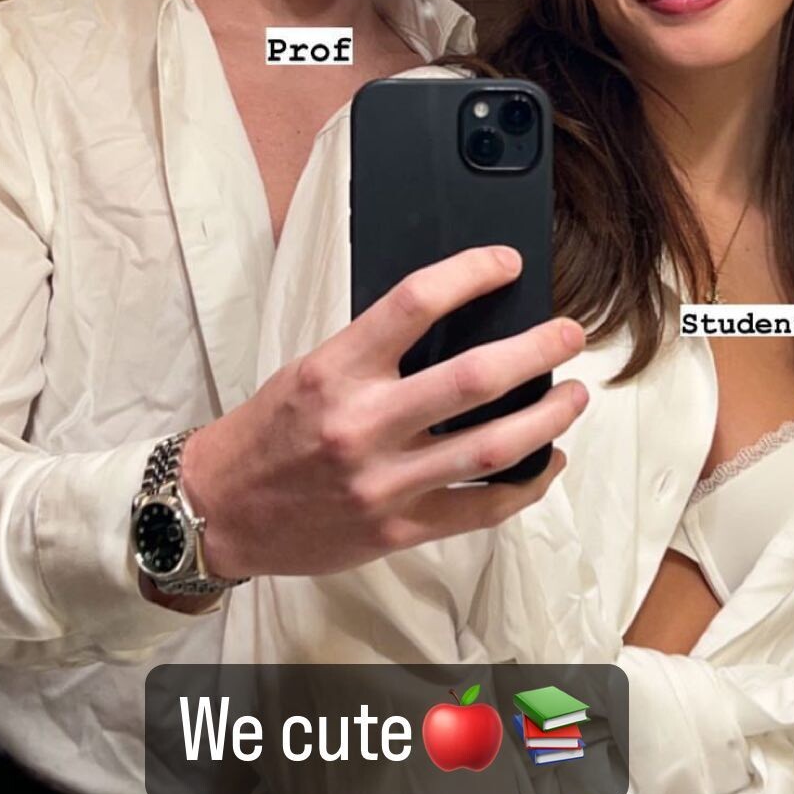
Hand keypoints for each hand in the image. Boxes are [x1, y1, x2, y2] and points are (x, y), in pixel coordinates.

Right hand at [178, 245, 586, 581]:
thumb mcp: (311, 370)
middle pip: (475, 378)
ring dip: (548, 418)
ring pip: (493, 447)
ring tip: (574, 397)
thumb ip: (377, 352)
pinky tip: (549, 463)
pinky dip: (527, 484)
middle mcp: (362, 424)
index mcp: (336, 370)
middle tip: (570, 334)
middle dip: (538, 350)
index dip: (472, 273)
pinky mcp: (398, 529)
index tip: (506, 264)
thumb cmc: (269, 433)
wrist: (220, 511)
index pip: (415, 302)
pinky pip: (481, 508)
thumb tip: (458, 324)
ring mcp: (384, 483)